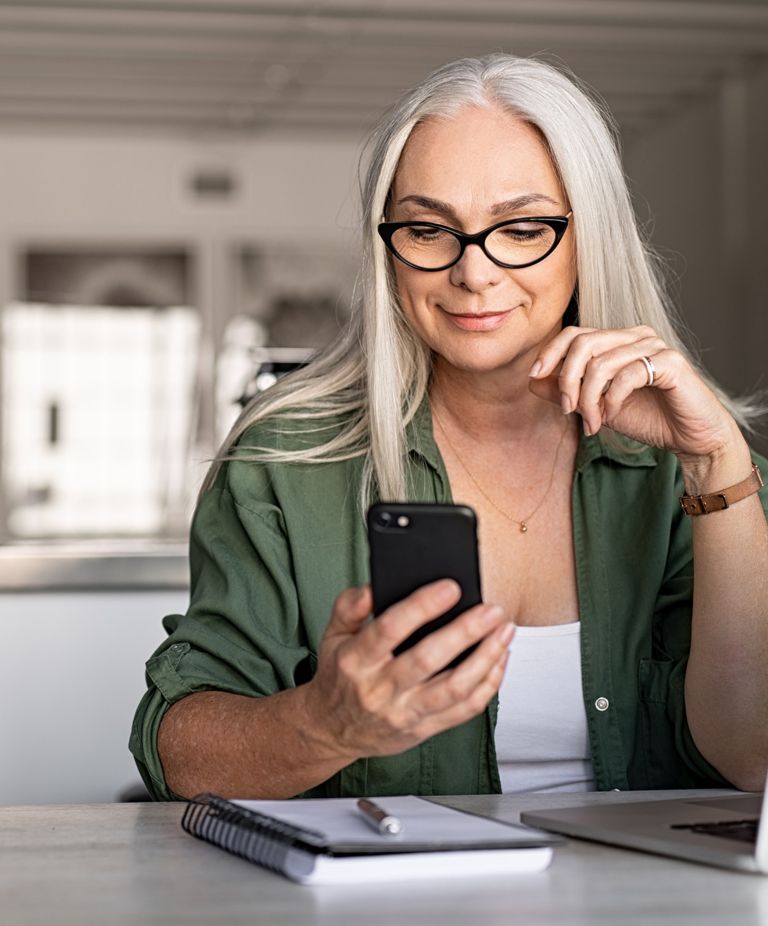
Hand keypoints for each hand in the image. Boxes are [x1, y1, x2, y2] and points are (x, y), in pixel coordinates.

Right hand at [303, 581, 513, 761]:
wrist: (332, 730)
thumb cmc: (340, 676)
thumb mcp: (332, 634)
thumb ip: (350, 606)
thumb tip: (374, 586)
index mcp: (356, 660)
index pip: (390, 629)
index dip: (422, 607)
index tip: (450, 588)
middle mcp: (380, 689)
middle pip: (428, 659)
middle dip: (465, 632)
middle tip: (491, 610)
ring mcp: (404, 713)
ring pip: (454, 688)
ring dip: (485, 658)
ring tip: (504, 631)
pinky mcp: (424, 729)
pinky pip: (464, 710)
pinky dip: (488, 684)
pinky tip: (499, 659)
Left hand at [528, 325, 743, 462]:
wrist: (689, 438)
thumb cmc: (648, 418)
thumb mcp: (597, 406)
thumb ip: (567, 392)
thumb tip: (533, 380)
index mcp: (618, 340)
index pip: (575, 333)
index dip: (550, 352)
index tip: (534, 376)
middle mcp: (636, 336)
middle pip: (583, 343)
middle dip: (567, 380)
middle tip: (567, 410)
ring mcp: (655, 346)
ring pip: (601, 363)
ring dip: (589, 399)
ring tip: (594, 423)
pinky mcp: (671, 363)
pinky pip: (627, 375)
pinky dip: (612, 399)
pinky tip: (612, 415)